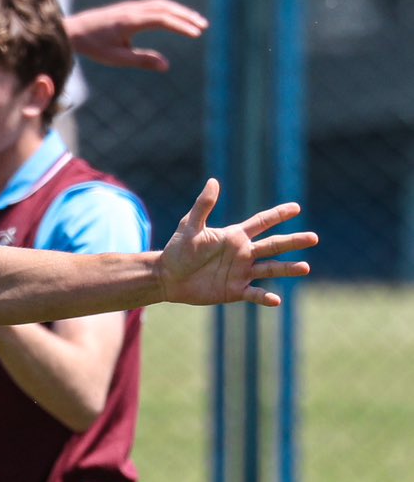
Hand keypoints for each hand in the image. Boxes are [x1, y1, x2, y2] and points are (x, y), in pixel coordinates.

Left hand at [67, 0, 207, 71]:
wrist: (72, 30)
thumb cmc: (93, 46)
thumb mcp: (117, 58)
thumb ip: (142, 60)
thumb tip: (166, 65)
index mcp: (130, 21)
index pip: (163, 19)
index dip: (181, 25)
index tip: (197, 33)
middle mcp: (132, 10)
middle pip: (165, 8)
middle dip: (186, 16)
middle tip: (204, 26)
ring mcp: (130, 7)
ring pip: (160, 4)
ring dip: (179, 11)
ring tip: (194, 22)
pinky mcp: (127, 8)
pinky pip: (153, 5)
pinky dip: (168, 9)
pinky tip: (174, 18)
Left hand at [158, 180, 315, 306]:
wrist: (168, 276)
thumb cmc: (178, 249)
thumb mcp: (190, 226)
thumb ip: (203, 206)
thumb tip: (213, 181)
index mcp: (235, 236)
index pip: (262, 222)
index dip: (278, 214)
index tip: (296, 207)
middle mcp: (243, 253)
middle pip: (274, 245)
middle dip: (293, 241)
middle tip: (314, 237)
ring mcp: (241, 273)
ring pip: (270, 269)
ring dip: (288, 269)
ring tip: (306, 267)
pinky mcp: (235, 291)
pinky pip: (254, 294)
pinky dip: (265, 297)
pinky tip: (277, 300)